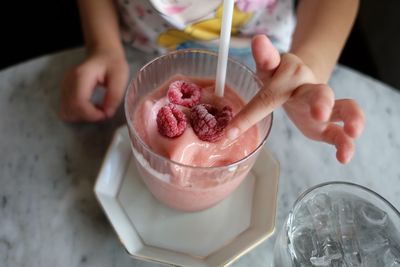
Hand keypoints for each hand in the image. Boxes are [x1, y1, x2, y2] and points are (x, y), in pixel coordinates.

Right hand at [60, 49, 128, 121]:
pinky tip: (90, 108)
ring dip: (83, 116)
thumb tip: (107, 113)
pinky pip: (66, 109)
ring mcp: (64, 86)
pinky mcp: (64, 91)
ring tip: (97, 109)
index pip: (79, 102)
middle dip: (89, 116)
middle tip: (104, 112)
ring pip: (67, 111)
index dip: (91, 114)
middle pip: (71, 109)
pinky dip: (78, 114)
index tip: (105, 114)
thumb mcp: (120, 76)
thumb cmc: (113, 63)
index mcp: (82, 76)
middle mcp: (68, 81)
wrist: (102, 53)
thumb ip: (114, 95)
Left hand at [227, 35, 364, 163]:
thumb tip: (257, 39)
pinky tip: (344, 157)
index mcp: (290, 75)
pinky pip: (340, 131)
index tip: (230, 133)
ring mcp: (324, 106)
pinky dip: (346, 144)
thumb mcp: (269, 69)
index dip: (250, 115)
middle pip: (320, 92)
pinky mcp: (329, 123)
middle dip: (321, 102)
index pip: (269, 95)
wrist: (301, 80)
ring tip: (352, 131)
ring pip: (344, 108)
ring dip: (350, 118)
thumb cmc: (279, 79)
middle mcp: (311, 88)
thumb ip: (265, 58)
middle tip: (320, 113)